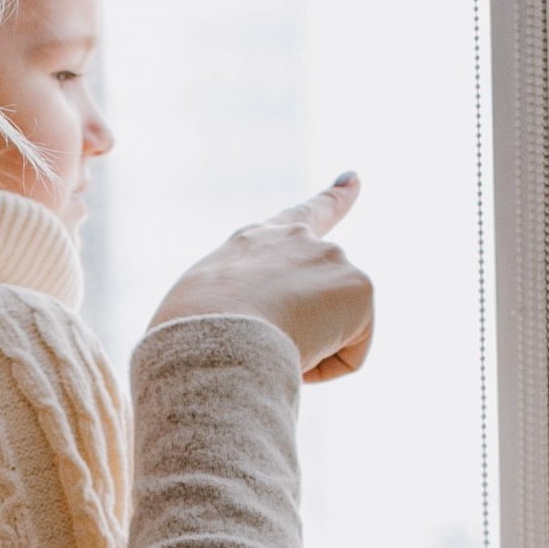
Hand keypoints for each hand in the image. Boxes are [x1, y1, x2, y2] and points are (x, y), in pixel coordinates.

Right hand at [149, 175, 372, 383]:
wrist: (214, 331)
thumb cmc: (188, 335)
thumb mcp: (199, 310)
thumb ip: (235, 308)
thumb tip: (264, 338)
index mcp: (253, 241)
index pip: (301, 216)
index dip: (334, 198)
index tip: (354, 179)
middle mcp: (298, 239)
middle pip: (330, 288)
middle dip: (318, 323)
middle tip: (272, 340)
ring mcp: (332, 257)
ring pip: (330, 333)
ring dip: (304, 351)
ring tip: (268, 345)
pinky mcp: (360, 286)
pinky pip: (349, 355)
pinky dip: (324, 369)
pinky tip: (295, 357)